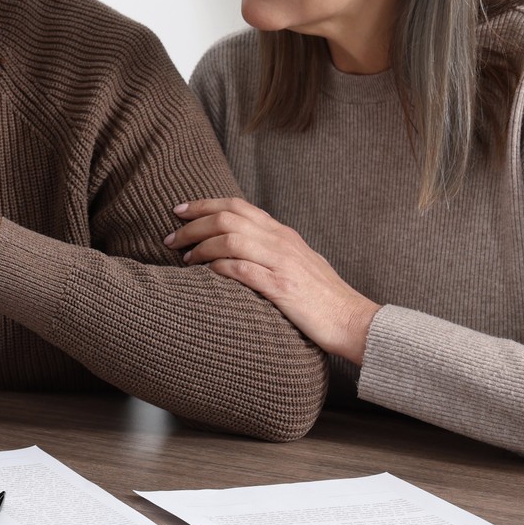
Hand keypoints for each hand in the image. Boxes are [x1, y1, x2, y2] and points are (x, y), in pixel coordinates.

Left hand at [165, 198, 379, 364]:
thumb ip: (270, 250)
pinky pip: (242, 269)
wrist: (353, 320)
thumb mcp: (297, 263)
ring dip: (200, 247)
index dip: (204, 204)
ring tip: (184, 259)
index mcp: (283, 234)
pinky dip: (218, 268)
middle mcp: (281, 242)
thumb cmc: (322, 297)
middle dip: (192, 225)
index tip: (179, 209)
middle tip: (170, 238)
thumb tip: (238, 247)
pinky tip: (205, 274)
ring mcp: (282, 263)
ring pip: (231, 239)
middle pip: (228, 218)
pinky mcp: (282, 288)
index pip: (237, 206)